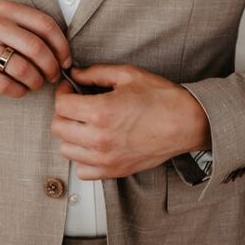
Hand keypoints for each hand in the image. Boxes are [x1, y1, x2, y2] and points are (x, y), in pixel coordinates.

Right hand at [0, 0, 71, 97]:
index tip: (66, 59)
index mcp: (5, 9)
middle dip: (51, 66)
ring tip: (36, 83)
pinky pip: (4, 84)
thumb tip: (58, 46)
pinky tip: (20, 89)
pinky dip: (18, 90)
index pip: (44, 24)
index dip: (61, 45)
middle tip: (54, 75)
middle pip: (36, 48)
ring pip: (22, 68)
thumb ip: (25, 24)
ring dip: (36, 80)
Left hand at [51, 63, 211, 179]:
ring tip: (85, 123)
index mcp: (101, 112)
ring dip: (71, 135)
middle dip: (64, 112)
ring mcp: (106, 158)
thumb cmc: (162, 98)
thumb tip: (76, 74)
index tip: (70, 89)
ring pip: (66, 150)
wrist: (186, 122)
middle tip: (76, 104)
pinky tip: (93, 143)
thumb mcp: (128, 75)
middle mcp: (99, 138)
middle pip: (58, 128)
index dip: (62, 93)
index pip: (60, 106)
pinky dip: (82, 158)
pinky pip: (82, 170)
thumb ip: (96, 73)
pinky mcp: (114, 171)